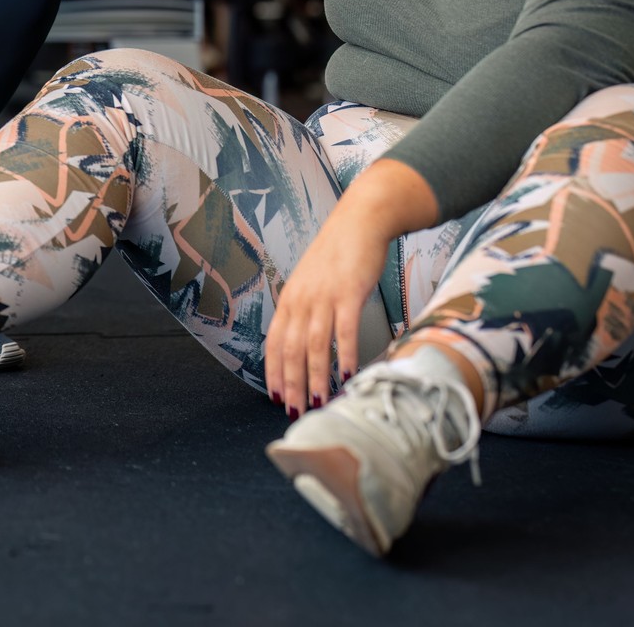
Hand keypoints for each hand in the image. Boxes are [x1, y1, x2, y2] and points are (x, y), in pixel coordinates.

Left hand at [263, 161, 437, 414]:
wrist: (359, 221)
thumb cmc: (338, 256)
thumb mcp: (311, 282)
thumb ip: (306, 310)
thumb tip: (303, 344)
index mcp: (290, 299)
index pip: (274, 342)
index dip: (274, 371)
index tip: (276, 397)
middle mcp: (301, 299)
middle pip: (291, 350)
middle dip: (292, 385)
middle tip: (296, 412)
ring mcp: (323, 296)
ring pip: (314, 345)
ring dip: (316, 378)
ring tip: (320, 403)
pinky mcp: (349, 292)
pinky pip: (343, 330)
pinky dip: (344, 355)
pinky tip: (347, 376)